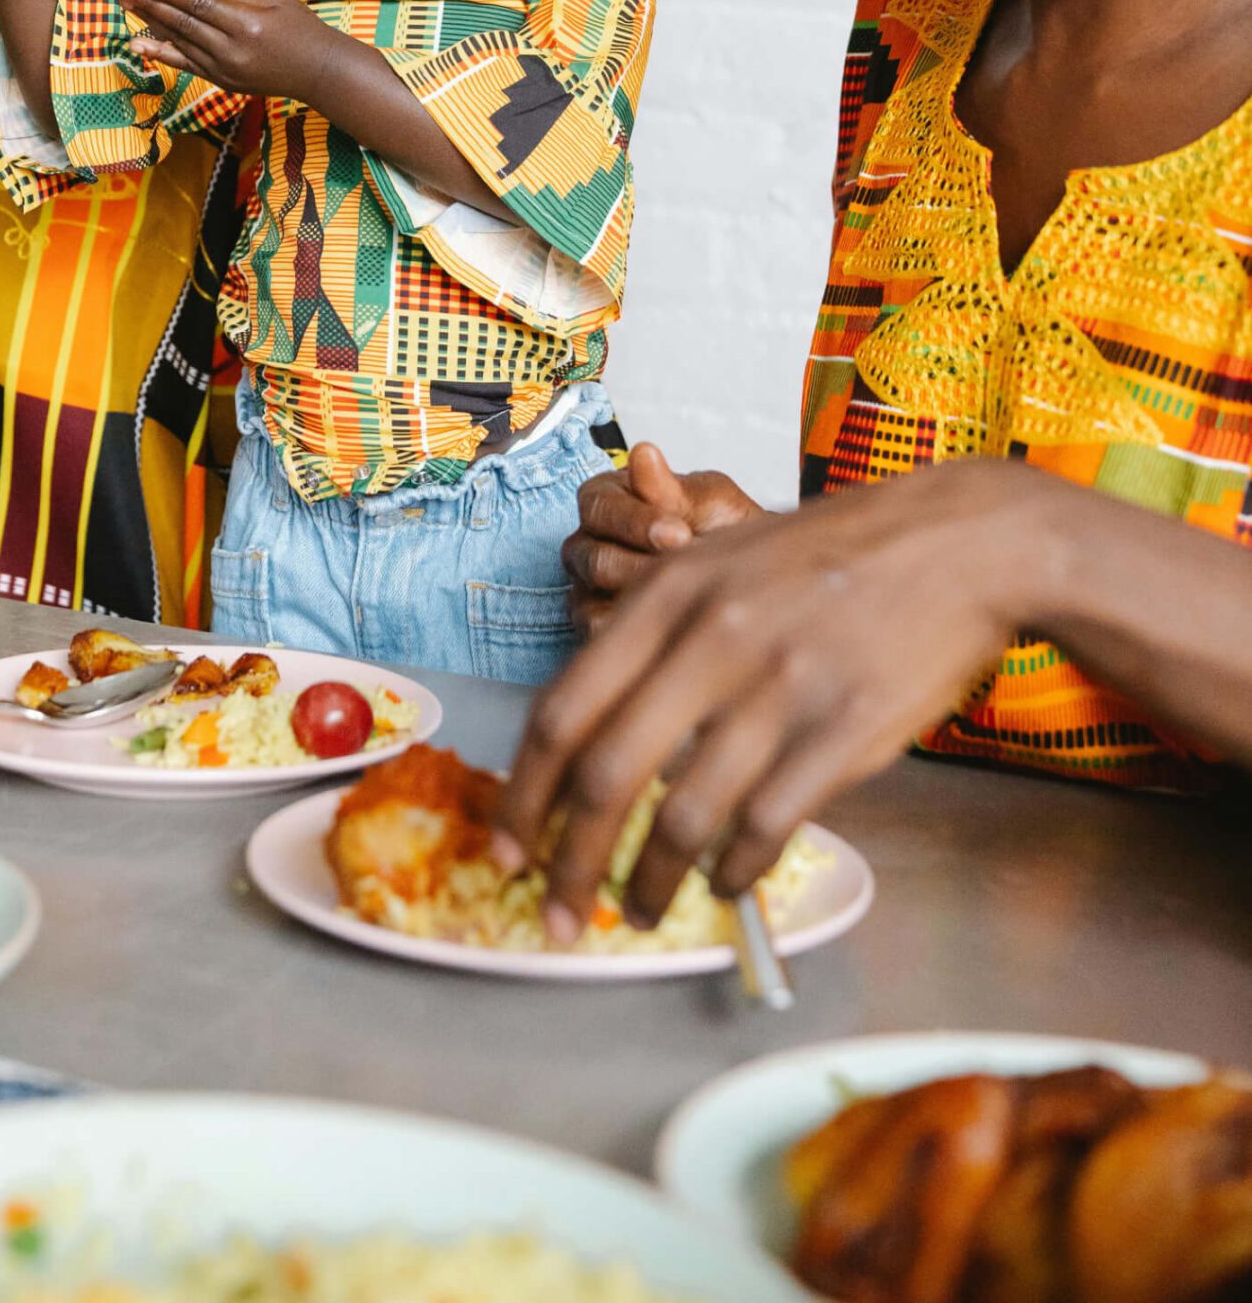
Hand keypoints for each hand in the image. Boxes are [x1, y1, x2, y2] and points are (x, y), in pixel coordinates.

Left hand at [123, 0, 333, 101]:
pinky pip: (185, 64)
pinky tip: (139, 44)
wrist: (318, 72)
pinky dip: (161, 53)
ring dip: (151, 23)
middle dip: (152, 5)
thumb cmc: (300, 27)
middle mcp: (231, 50)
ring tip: (127, 5)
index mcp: (247, 24)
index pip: (199, 4)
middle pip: (183, 23)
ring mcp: (224, 69)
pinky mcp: (221, 81)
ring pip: (179, 42)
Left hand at [497, 459, 1042, 929]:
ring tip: (643, 909)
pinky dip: (732, 874)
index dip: (522, 796)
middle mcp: (709, 640)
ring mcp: (778, 690)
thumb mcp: (719, 559)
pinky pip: (764, 831)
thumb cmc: (829, 557)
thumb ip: (653, 632)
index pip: (561, 712)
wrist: (956, 545)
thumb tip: (590, 734)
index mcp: (665, 595)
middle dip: (567, 865)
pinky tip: (725, 885)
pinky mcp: (842, 735)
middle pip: (605, 776)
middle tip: (557, 917)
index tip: (506, 852)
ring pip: (683, 819)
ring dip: (650, 883)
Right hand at [563, 444, 761, 630]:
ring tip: (687, 598)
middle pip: (591, 556)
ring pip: (589, 599)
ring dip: (643, 600)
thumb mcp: (712, 502)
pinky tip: (671, 621)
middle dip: (643, 566)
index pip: (598, 506)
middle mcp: (589, 539)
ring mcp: (586, 585)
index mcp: (607, 497)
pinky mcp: (593, 625)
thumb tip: (643, 453)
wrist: (752, 579)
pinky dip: (636, 630)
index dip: (636, 521)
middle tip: (688, 572)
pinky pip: (598, 633)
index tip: (679, 532)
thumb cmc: (727, 532)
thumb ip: (673, 487)